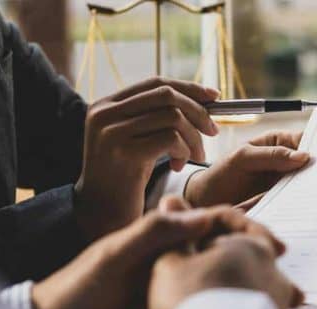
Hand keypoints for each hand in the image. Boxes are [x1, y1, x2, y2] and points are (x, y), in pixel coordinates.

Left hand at [32, 197, 278, 308]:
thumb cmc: (75, 291)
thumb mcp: (114, 256)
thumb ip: (153, 233)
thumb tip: (200, 214)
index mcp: (161, 240)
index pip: (215, 225)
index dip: (248, 231)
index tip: (275, 248)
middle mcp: (169, 266)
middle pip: (226, 264)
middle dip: (263, 280)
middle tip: (295, 298)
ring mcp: (168, 297)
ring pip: (219, 300)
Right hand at [76, 77, 221, 239]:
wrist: (101, 216)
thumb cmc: (125, 180)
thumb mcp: (136, 140)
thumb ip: (156, 117)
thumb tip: (203, 96)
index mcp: (104, 105)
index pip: (155, 84)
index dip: (189, 88)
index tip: (214, 97)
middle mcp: (104, 113)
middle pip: (166, 96)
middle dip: (197, 112)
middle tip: (213, 132)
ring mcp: (112, 132)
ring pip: (173, 117)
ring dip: (193, 138)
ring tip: (192, 157)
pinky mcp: (124, 152)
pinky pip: (171, 138)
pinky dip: (184, 151)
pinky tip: (178, 167)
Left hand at [184, 131, 310, 208]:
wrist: (207, 202)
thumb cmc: (222, 174)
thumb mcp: (243, 158)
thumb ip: (271, 155)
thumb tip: (304, 156)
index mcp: (277, 142)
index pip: (304, 139)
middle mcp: (285, 161)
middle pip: (310, 163)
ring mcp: (285, 181)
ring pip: (307, 182)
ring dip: (314, 187)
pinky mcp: (283, 200)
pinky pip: (298, 200)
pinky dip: (304, 202)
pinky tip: (309, 205)